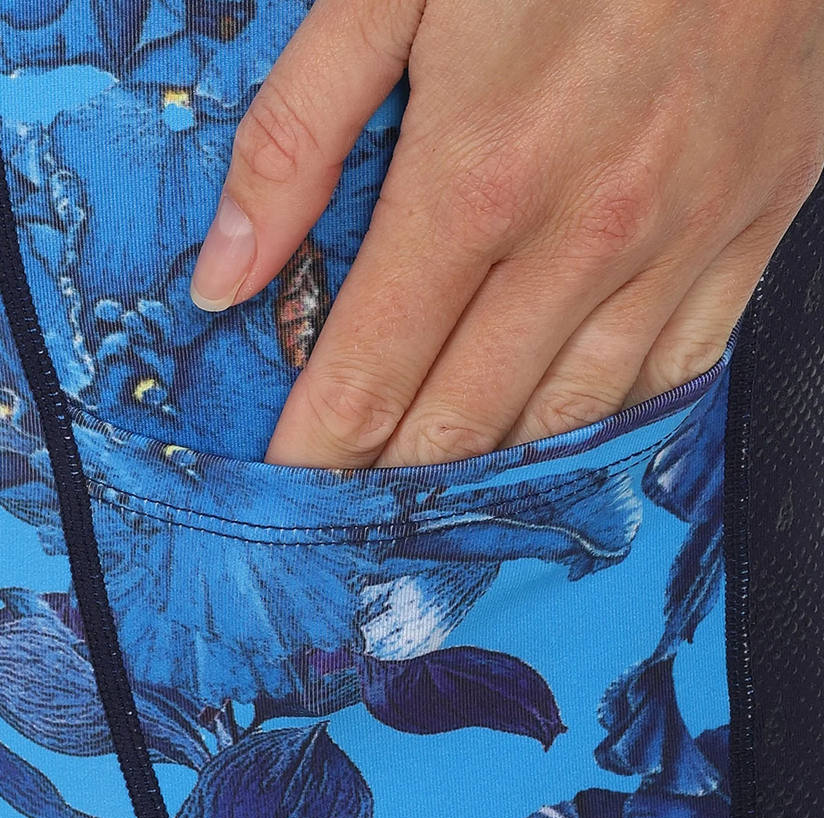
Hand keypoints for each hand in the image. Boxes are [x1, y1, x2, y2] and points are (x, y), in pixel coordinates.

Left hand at [189, 0, 823, 467]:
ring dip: (494, 473)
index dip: (321, 445)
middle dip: (396, 479)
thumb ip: (296, 138)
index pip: (371, 368)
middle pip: (464, 416)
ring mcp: (677, 241)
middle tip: (356, 519)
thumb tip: (228, 275)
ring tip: (443, 506)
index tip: (291, 490)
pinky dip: (610, 423)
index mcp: (474, 176)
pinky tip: (566, 442)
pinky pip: (676, 370)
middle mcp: (582, 233)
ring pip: (569, 417)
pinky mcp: (748, 226)